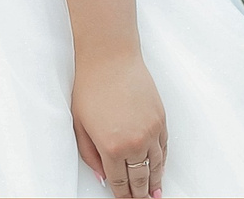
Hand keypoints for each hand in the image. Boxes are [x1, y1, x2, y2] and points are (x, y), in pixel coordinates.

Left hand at [73, 53, 167, 198]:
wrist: (110, 58)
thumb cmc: (91, 86)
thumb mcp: (79, 124)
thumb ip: (90, 155)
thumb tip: (102, 176)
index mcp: (111, 147)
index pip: (120, 182)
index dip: (123, 195)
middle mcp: (134, 143)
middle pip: (140, 179)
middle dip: (141, 194)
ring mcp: (151, 132)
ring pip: (156, 166)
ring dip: (156, 182)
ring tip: (155, 194)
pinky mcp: (161, 119)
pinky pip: (164, 148)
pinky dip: (162, 162)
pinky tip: (159, 168)